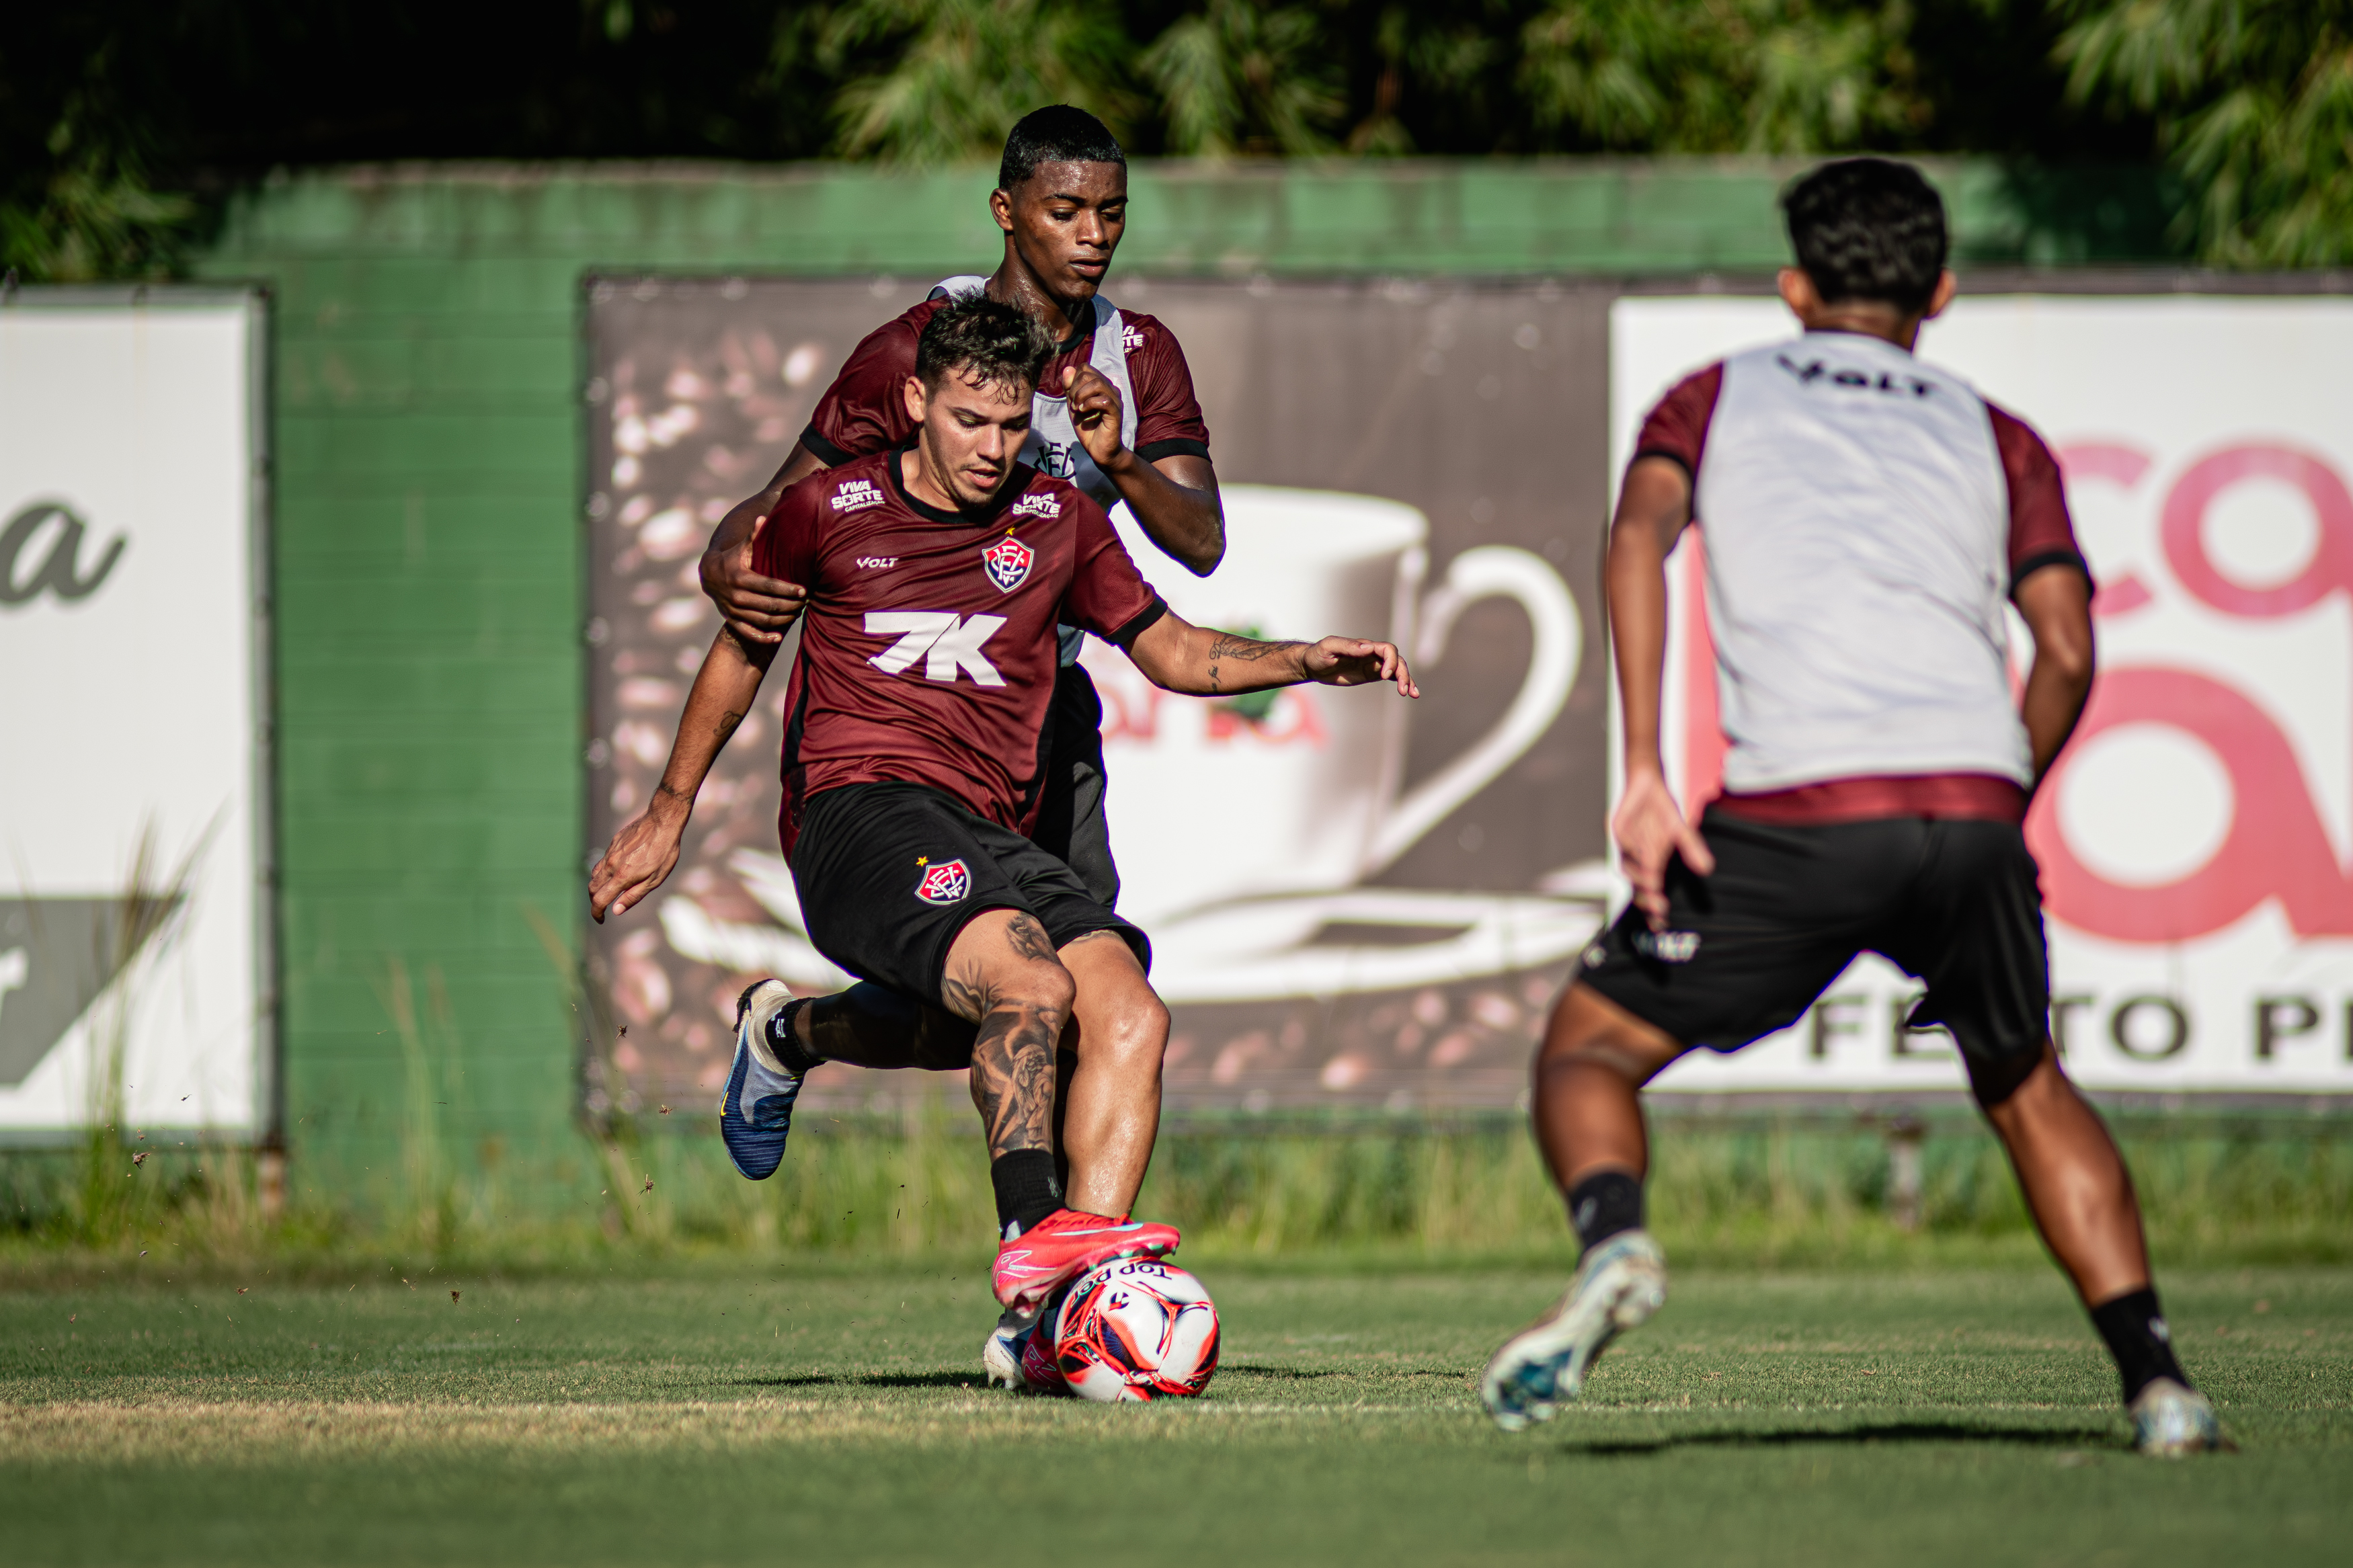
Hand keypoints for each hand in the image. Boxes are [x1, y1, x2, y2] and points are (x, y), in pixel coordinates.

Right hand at [589, 803, 687, 922]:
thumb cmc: (664, 852)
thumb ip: (634, 895)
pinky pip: (603, 860)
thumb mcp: (655, 879)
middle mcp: (611, 864)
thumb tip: (616, 910)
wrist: (663, 822)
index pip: (599, 900)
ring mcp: (611, 852)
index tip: (600, 919)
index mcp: (622, 877)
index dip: (596, 913)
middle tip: (603, 907)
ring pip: (595, 873)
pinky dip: (604, 870)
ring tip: (609, 891)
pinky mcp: (613, 842)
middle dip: (594, 901)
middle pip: (592, 888)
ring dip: (597, 886)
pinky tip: (617, 870)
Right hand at [698, 512, 808, 645]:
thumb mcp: (742, 548)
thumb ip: (754, 537)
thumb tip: (763, 518)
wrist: (708, 575)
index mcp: (740, 577)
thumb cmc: (733, 558)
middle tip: (806, 602)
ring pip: (762, 620)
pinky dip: (763, 637)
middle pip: (769, 605)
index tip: (804, 590)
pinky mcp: (732, 620)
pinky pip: (748, 633)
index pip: (768, 586)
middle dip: (790, 605)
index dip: (787, 589)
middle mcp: (736, 595)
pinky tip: (778, 637)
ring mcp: (733, 610)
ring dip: (782, 619)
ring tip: (798, 613)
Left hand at [1063, 364, 1126, 469]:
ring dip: (1081, 395)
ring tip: (1078, 408)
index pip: (1085, 368)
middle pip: (1089, 374)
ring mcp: (1115, 400)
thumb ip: (1070, 388)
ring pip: (1097, 384)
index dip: (1074, 379)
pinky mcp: (1116, 413)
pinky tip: (1084, 411)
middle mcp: (1110, 390)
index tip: (1071, 396)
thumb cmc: (1088, 427)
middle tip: (1073, 404)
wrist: (1098, 450)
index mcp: (1101, 386)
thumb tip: (1068, 368)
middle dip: (1075, 388)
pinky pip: (1104, 400)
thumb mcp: (1073, 405)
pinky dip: (1089, 404)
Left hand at [1300, 638, 1419, 696]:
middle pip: (1397, 660)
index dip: (1390, 661)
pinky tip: (1409, 694)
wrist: (1312, 664)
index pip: (1387, 649)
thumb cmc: (1318, 654)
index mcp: (1364, 646)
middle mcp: (1372, 653)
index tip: (1384, 676)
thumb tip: (1368, 647)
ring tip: (1412, 694)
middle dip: (1403, 674)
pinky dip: (1402, 683)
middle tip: (1403, 691)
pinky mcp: (1372, 674)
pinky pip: (1392, 677)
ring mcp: (1373, 664)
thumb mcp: (1329, 648)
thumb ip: (1348, 647)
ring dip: (1407, 680)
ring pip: (1397, 669)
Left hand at [1612, 767, 1713, 931]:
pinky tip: (1640, 857)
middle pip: (1637, 887)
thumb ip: (1693, 850)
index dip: (1654, 909)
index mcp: (1651, 863)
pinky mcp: (1618, 830)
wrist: (1647, 784)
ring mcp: (1626, 846)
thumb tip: (1707, 869)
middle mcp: (1636, 859)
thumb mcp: (1682, 831)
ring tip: (1653, 884)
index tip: (1661, 924)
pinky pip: (1623, 846)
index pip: (1651, 892)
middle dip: (1646, 899)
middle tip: (1658, 909)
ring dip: (1639, 878)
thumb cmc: (1663, 812)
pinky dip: (1631, 853)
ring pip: (1627, 869)